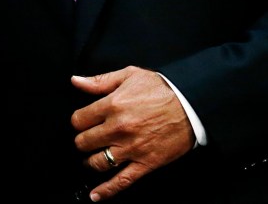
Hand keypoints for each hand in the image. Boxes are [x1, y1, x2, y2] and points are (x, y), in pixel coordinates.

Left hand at [71, 66, 193, 201]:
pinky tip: (96, 195)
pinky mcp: (146, 163)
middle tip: (88, 139)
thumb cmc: (162, 89)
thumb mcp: (129, 75)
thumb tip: (76, 81)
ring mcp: (131, 148)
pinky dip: (107, 190)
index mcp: (112, 106)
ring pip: (98, 162)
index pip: (78, 120)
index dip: (78, 122)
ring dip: (90, 161)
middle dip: (82, 141)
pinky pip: (122, 181)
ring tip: (91, 158)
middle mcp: (118, 129)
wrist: (192, 104)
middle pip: (84, 142)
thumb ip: (99, 81)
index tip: (82, 122)